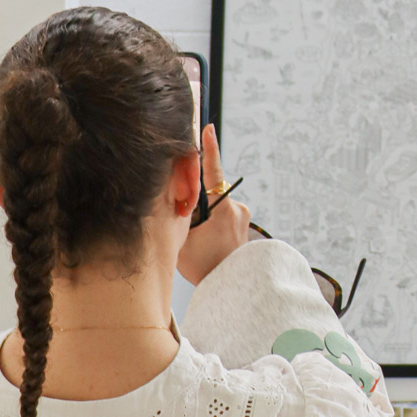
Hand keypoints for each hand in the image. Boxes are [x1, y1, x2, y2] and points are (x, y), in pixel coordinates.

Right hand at [179, 124, 251, 284]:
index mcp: (221, 209)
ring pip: (215, 206)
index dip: (208, 149)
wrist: (231, 287)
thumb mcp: (180, 239)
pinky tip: (212, 243)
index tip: (208, 129)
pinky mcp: (245, 223)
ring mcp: (243, 215)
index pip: (211, 172)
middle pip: (208, 192)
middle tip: (192, 230)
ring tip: (203, 243)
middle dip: (194, 203)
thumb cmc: (204, 267)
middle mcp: (236, 207)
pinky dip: (214, 224)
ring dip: (205, 216)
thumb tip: (172, 198)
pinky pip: (223, 215)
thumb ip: (175, 216)